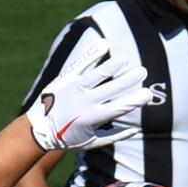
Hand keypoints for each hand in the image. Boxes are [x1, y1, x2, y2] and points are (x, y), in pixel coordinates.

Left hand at [27, 38, 152, 151]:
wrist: (39, 129)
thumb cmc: (68, 138)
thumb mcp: (92, 142)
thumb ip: (115, 136)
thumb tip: (136, 129)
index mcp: (93, 118)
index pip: (118, 108)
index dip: (134, 101)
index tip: (148, 94)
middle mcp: (85, 101)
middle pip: (112, 88)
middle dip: (129, 79)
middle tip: (143, 71)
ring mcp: (75, 88)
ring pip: (98, 74)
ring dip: (113, 65)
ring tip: (126, 58)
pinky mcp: (66, 79)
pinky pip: (81, 64)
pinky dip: (93, 54)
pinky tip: (104, 44)